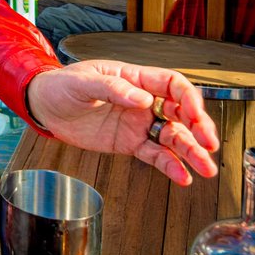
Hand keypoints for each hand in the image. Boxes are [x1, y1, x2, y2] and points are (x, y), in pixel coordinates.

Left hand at [27, 60, 219, 185]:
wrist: (44, 106)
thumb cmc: (62, 85)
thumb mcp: (84, 81)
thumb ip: (114, 89)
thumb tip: (143, 99)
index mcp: (136, 78)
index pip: (173, 85)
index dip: (189, 98)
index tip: (195, 114)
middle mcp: (143, 101)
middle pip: (180, 113)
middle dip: (198, 128)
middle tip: (209, 144)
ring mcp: (138, 124)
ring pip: (172, 137)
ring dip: (190, 152)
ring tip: (206, 168)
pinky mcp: (129, 144)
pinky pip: (154, 155)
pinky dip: (169, 166)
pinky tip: (182, 176)